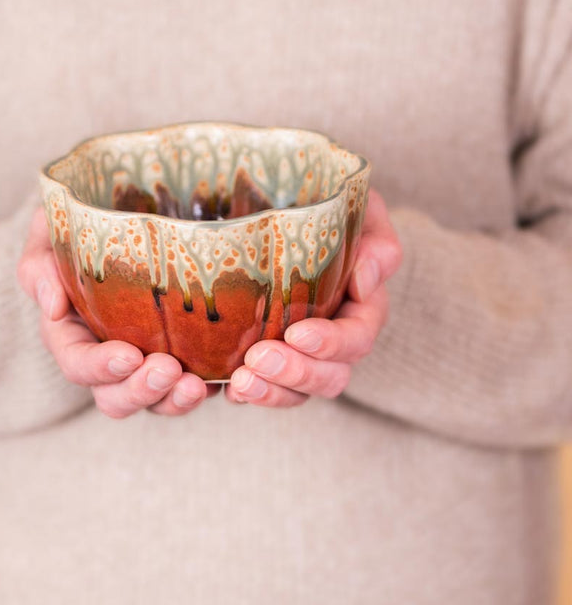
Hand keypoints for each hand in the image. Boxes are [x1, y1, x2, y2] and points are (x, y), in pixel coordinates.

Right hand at [17, 207, 210, 417]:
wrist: (128, 212)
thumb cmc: (82, 227)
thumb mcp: (50, 233)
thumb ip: (40, 266)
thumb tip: (52, 307)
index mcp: (72, 334)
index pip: (77, 363)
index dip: (100, 367)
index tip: (128, 355)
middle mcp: (108, 357)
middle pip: (116, 397)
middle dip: (141, 391)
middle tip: (169, 370)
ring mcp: (147, 361)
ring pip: (156, 400)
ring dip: (175, 400)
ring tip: (199, 386)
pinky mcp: (184, 356)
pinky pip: (195, 385)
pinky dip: (211, 388)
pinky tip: (228, 377)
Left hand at [225, 189, 402, 406]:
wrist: (284, 211)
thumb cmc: (327, 210)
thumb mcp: (362, 212)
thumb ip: (376, 242)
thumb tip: (366, 282)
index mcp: (361, 310)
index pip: (357, 338)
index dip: (332, 344)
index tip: (298, 333)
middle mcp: (335, 341)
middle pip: (330, 376)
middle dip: (296, 372)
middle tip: (259, 358)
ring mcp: (302, 356)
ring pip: (298, 392)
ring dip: (271, 391)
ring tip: (240, 382)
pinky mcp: (270, 362)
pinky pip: (267, 390)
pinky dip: (250, 394)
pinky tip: (228, 389)